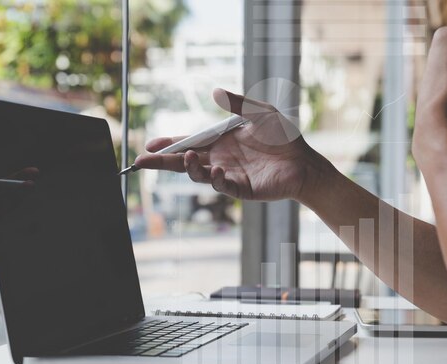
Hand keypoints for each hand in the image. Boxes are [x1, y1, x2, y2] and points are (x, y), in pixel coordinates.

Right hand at [134, 88, 327, 200]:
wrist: (304, 161)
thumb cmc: (284, 136)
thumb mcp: (260, 112)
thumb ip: (238, 104)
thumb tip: (214, 91)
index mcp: (220, 141)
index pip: (189, 142)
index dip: (169, 144)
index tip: (150, 145)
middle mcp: (220, 158)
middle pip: (184, 161)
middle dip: (163, 162)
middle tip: (141, 162)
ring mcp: (228, 175)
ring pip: (199, 174)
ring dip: (189, 168)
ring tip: (186, 157)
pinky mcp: (240, 189)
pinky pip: (222, 186)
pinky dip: (216, 179)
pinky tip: (216, 170)